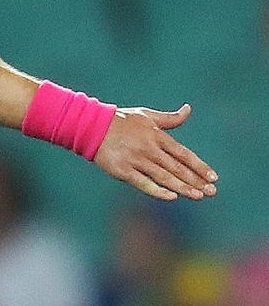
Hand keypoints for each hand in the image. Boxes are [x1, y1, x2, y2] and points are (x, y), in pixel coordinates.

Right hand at [94, 104, 217, 200]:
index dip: (199, 166)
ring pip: (163, 177)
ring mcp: (135, 160)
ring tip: (198, 196)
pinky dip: (157, 190)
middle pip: (176, 168)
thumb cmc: (122, 121)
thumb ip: (170, 118)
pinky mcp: (122, 170)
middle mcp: (148, 149)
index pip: (183, 154)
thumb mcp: (147, 116)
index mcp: (156, 136)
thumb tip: (189, 109)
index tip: (213, 177)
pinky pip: (143, 183)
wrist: (91, 127)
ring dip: (183, 188)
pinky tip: (172, 197)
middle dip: (196, 180)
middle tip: (212, 192)